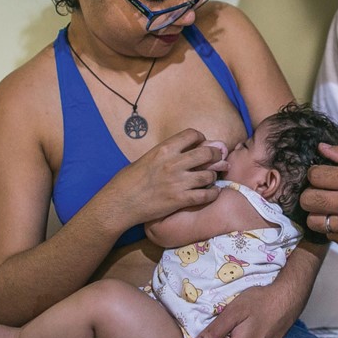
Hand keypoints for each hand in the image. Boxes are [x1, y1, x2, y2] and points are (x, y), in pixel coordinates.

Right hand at [106, 128, 224, 228]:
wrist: (119, 203)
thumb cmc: (128, 180)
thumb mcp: (147, 158)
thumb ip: (166, 154)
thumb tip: (185, 151)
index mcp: (163, 149)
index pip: (192, 134)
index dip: (201, 138)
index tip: (202, 144)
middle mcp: (173, 163)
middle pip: (207, 153)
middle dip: (216, 155)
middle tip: (218, 159)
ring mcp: (177, 182)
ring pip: (209, 175)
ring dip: (213, 176)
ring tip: (211, 177)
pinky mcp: (179, 200)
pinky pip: (205, 195)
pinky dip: (213, 193)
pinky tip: (213, 192)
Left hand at [300, 143, 337, 247]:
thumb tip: (321, 147)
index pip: (316, 175)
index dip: (314, 173)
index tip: (320, 174)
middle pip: (308, 199)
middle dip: (309, 193)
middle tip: (319, 191)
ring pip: (313, 220)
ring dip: (316, 213)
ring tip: (327, 207)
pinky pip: (328, 235)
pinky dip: (330, 228)